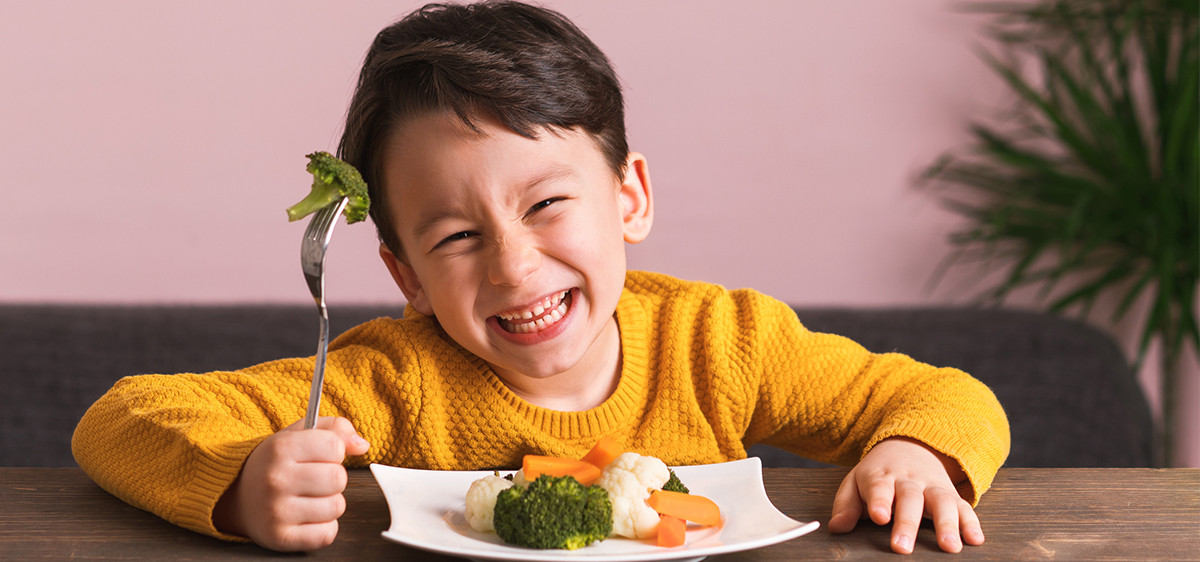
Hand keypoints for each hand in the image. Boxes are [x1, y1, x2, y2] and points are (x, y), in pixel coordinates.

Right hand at [213, 416, 370, 550]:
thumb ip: (335, 429)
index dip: (334, 451)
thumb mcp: (298, 434)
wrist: (236, 496)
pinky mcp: (280, 538)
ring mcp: (276, 511)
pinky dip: (323, 527)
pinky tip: (307, 516)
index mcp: (280, 448)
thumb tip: (362, 445)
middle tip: (315, 479)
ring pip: (336, 507)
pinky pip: (327, 534)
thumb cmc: (275, 464)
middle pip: (338, 478)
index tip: (320, 455)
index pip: (335, 446)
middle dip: (334, 478)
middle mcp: (276, 480)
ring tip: (309, 497)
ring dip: (330, 503)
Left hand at [827, 437, 983, 553]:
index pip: (879, 486)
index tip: (878, 516)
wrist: (910, 446)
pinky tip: (975, 540)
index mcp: (881, 476)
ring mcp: (932, 487)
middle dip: (907, 523)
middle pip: (909, 499)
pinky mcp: (952, 495)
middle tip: (902, 546)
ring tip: (949, 547)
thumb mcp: (856, 482)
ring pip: (941, 502)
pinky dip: (971, 523)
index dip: (879, 500)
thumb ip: (846, 505)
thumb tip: (836, 527)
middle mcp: (909, 481)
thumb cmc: (878, 474)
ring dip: (946, 524)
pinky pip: (964, 507)